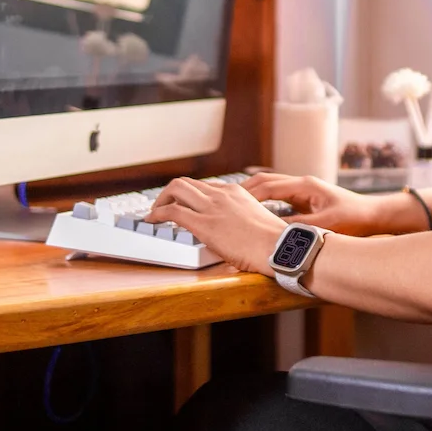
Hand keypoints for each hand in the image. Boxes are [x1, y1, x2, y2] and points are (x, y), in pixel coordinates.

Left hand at [144, 178, 286, 275]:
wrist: (279, 247)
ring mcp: (212, 207)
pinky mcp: (204, 224)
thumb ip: (238, 218)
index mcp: (235, 192)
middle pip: (185, 183)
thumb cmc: (273, 242)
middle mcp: (221, 194)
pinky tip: (153, 221)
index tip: (182, 205)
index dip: (188, 196)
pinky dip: (157, 214)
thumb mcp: (255, 220)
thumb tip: (228, 231)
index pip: (203, 186)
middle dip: (168, 194)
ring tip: (154, 214)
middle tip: (161, 207)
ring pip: (176, 189)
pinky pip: (172, 211)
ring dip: (160, 201)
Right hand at [241, 173, 415, 236]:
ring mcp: (303, 190)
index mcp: (305, 186)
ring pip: (269, 188)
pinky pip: (277, 197)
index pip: (268, 186)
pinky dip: (262, 201)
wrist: (373, 216)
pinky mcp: (305, 199)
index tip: (228, 203)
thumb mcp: (326, 225)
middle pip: (264, 182)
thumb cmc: (354, 219)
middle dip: (242, 191)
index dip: (246, 194)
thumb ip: (301, 226)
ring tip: (230, 205)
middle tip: (221, 200)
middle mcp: (301, 184)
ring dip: (251, 195)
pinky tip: (251, 212)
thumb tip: (274, 232)